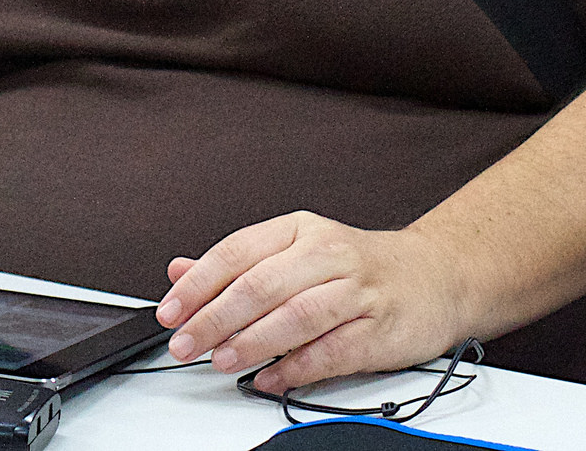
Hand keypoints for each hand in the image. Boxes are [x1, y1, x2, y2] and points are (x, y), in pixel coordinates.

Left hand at [156, 211, 470, 393]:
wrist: (437, 275)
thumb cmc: (355, 266)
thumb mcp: (293, 250)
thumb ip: (236, 264)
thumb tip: (178, 271)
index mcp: (297, 229)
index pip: (235, 253)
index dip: (197, 285)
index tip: (170, 312)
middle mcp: (327, 253)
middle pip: (259, 285)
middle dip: (215, 319)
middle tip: (186, 344)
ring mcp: (358, 289)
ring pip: (296, 316)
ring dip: (252, 343)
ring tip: (222, 361)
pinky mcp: (382, 327)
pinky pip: (334, 351)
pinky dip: (298, 368)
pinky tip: (270, 378)